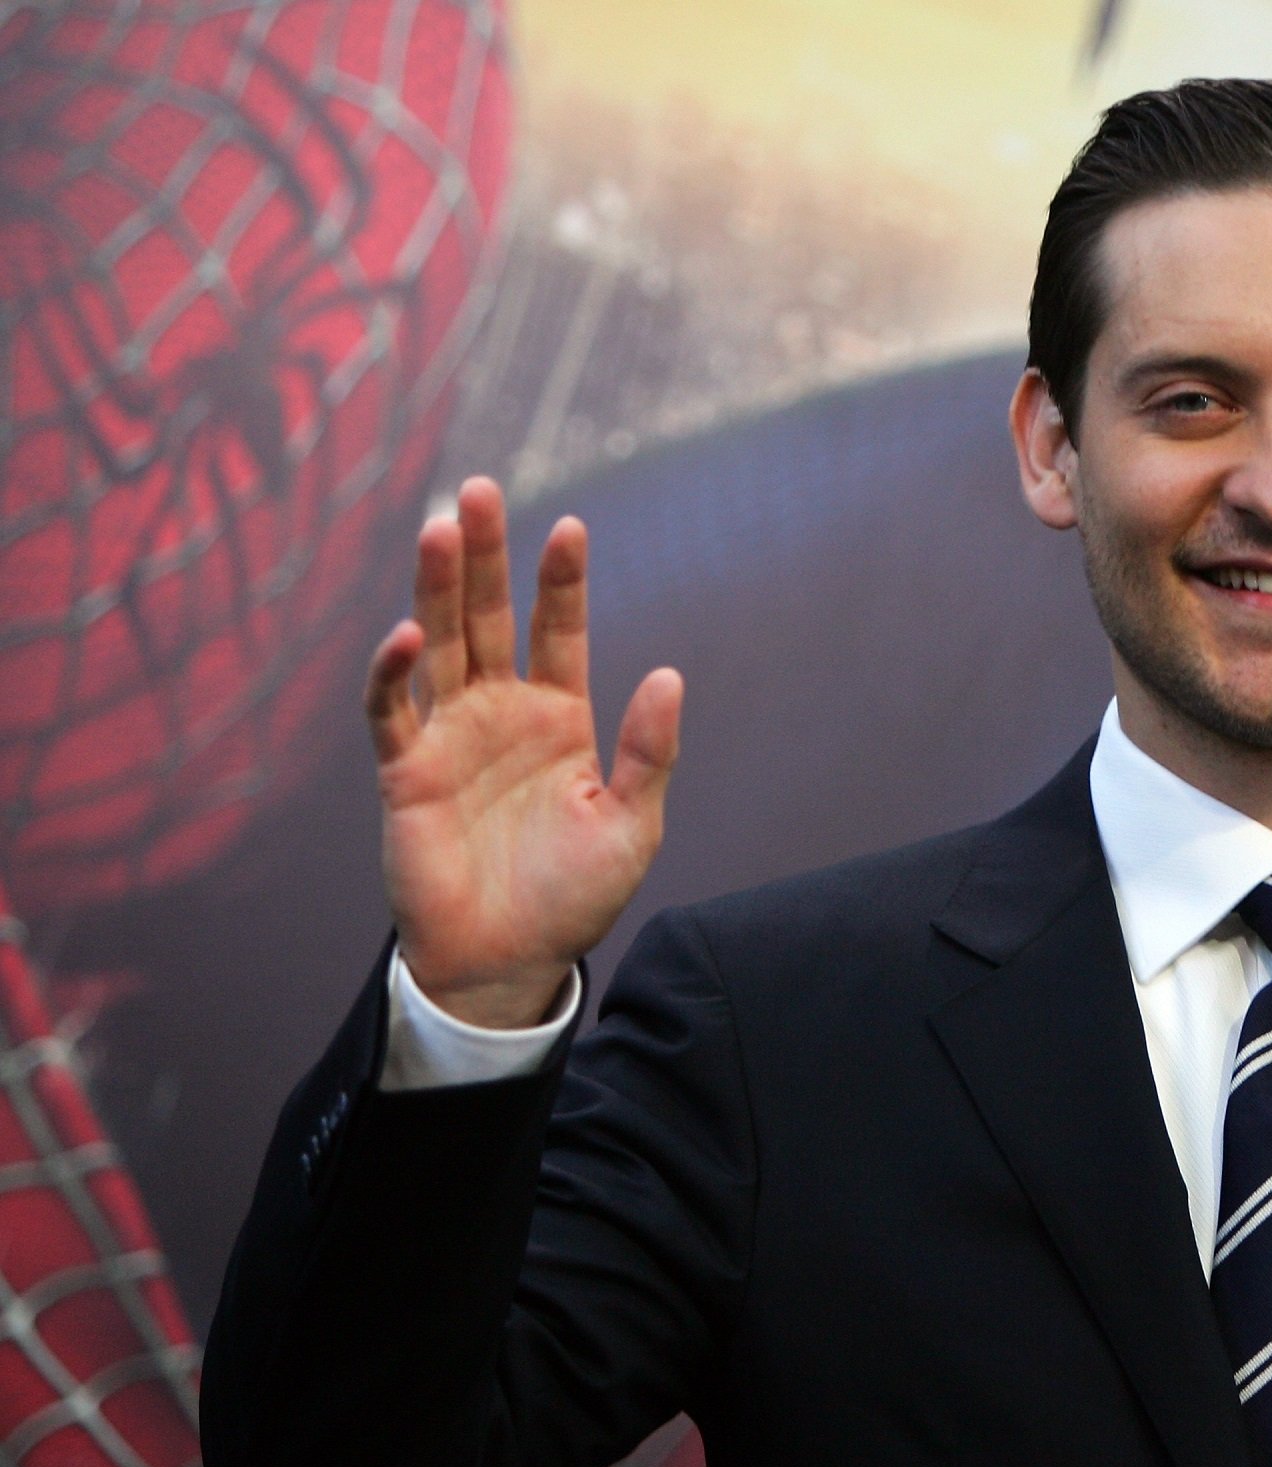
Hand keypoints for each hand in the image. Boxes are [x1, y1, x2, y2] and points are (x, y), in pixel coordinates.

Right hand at [363, 477, 682, 1027]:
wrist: (509, 963)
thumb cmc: (574, 898)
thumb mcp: (632, 826)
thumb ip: (649, 752)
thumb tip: (669, 673)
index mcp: (560, 718)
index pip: (559, 631)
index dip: (561, 581)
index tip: (569, 528)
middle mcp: (501, 713)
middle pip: (488, 616)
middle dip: (483, 555)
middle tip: (477, 490)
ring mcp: (450, 737)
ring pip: (438, 644)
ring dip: (434, 587)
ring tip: (438, 526)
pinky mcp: (405, 772)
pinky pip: (393, 710)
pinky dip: (394, 672)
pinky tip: (407, 635)